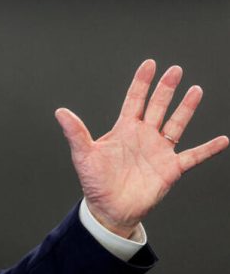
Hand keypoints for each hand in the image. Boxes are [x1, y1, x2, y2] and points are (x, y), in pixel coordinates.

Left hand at [55, 59, 227, 237]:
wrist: (109, 209)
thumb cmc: (95, 182)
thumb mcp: (83, 155)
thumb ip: (75, 133)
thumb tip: (60, 112)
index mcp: (124, 129)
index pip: (135, 99)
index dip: (142, 82)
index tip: (150, 64)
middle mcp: (144, 136)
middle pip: (158, 106)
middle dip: (166, 88)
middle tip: (175, 69)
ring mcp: (159, 151)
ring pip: (176, 124)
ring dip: (186, 108)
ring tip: (196, 90)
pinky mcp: (171, 169)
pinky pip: (193, 156)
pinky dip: (208, 149)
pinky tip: (222, 140)